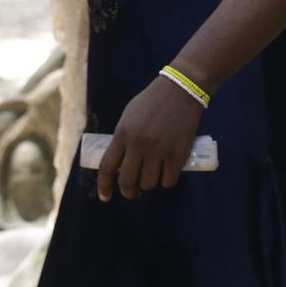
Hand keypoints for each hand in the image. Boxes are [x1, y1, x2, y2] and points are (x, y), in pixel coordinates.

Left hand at [95, 76, 204, 200]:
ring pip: (149, 184)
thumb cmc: (153, 101)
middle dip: (129, 192)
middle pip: (127, 181)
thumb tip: (118, 164)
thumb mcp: (129, 116)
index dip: (104, 186)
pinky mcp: (178, 154)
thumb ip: (123, 138)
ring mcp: (159, 150)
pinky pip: (169, 180)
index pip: (107, 167)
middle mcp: (139, 144)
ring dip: (149, 184)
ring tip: (153, 176)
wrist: (182, 89)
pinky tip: (167, 175)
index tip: (105, 197)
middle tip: (133, 192)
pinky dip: (167, 181)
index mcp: (123, 133)